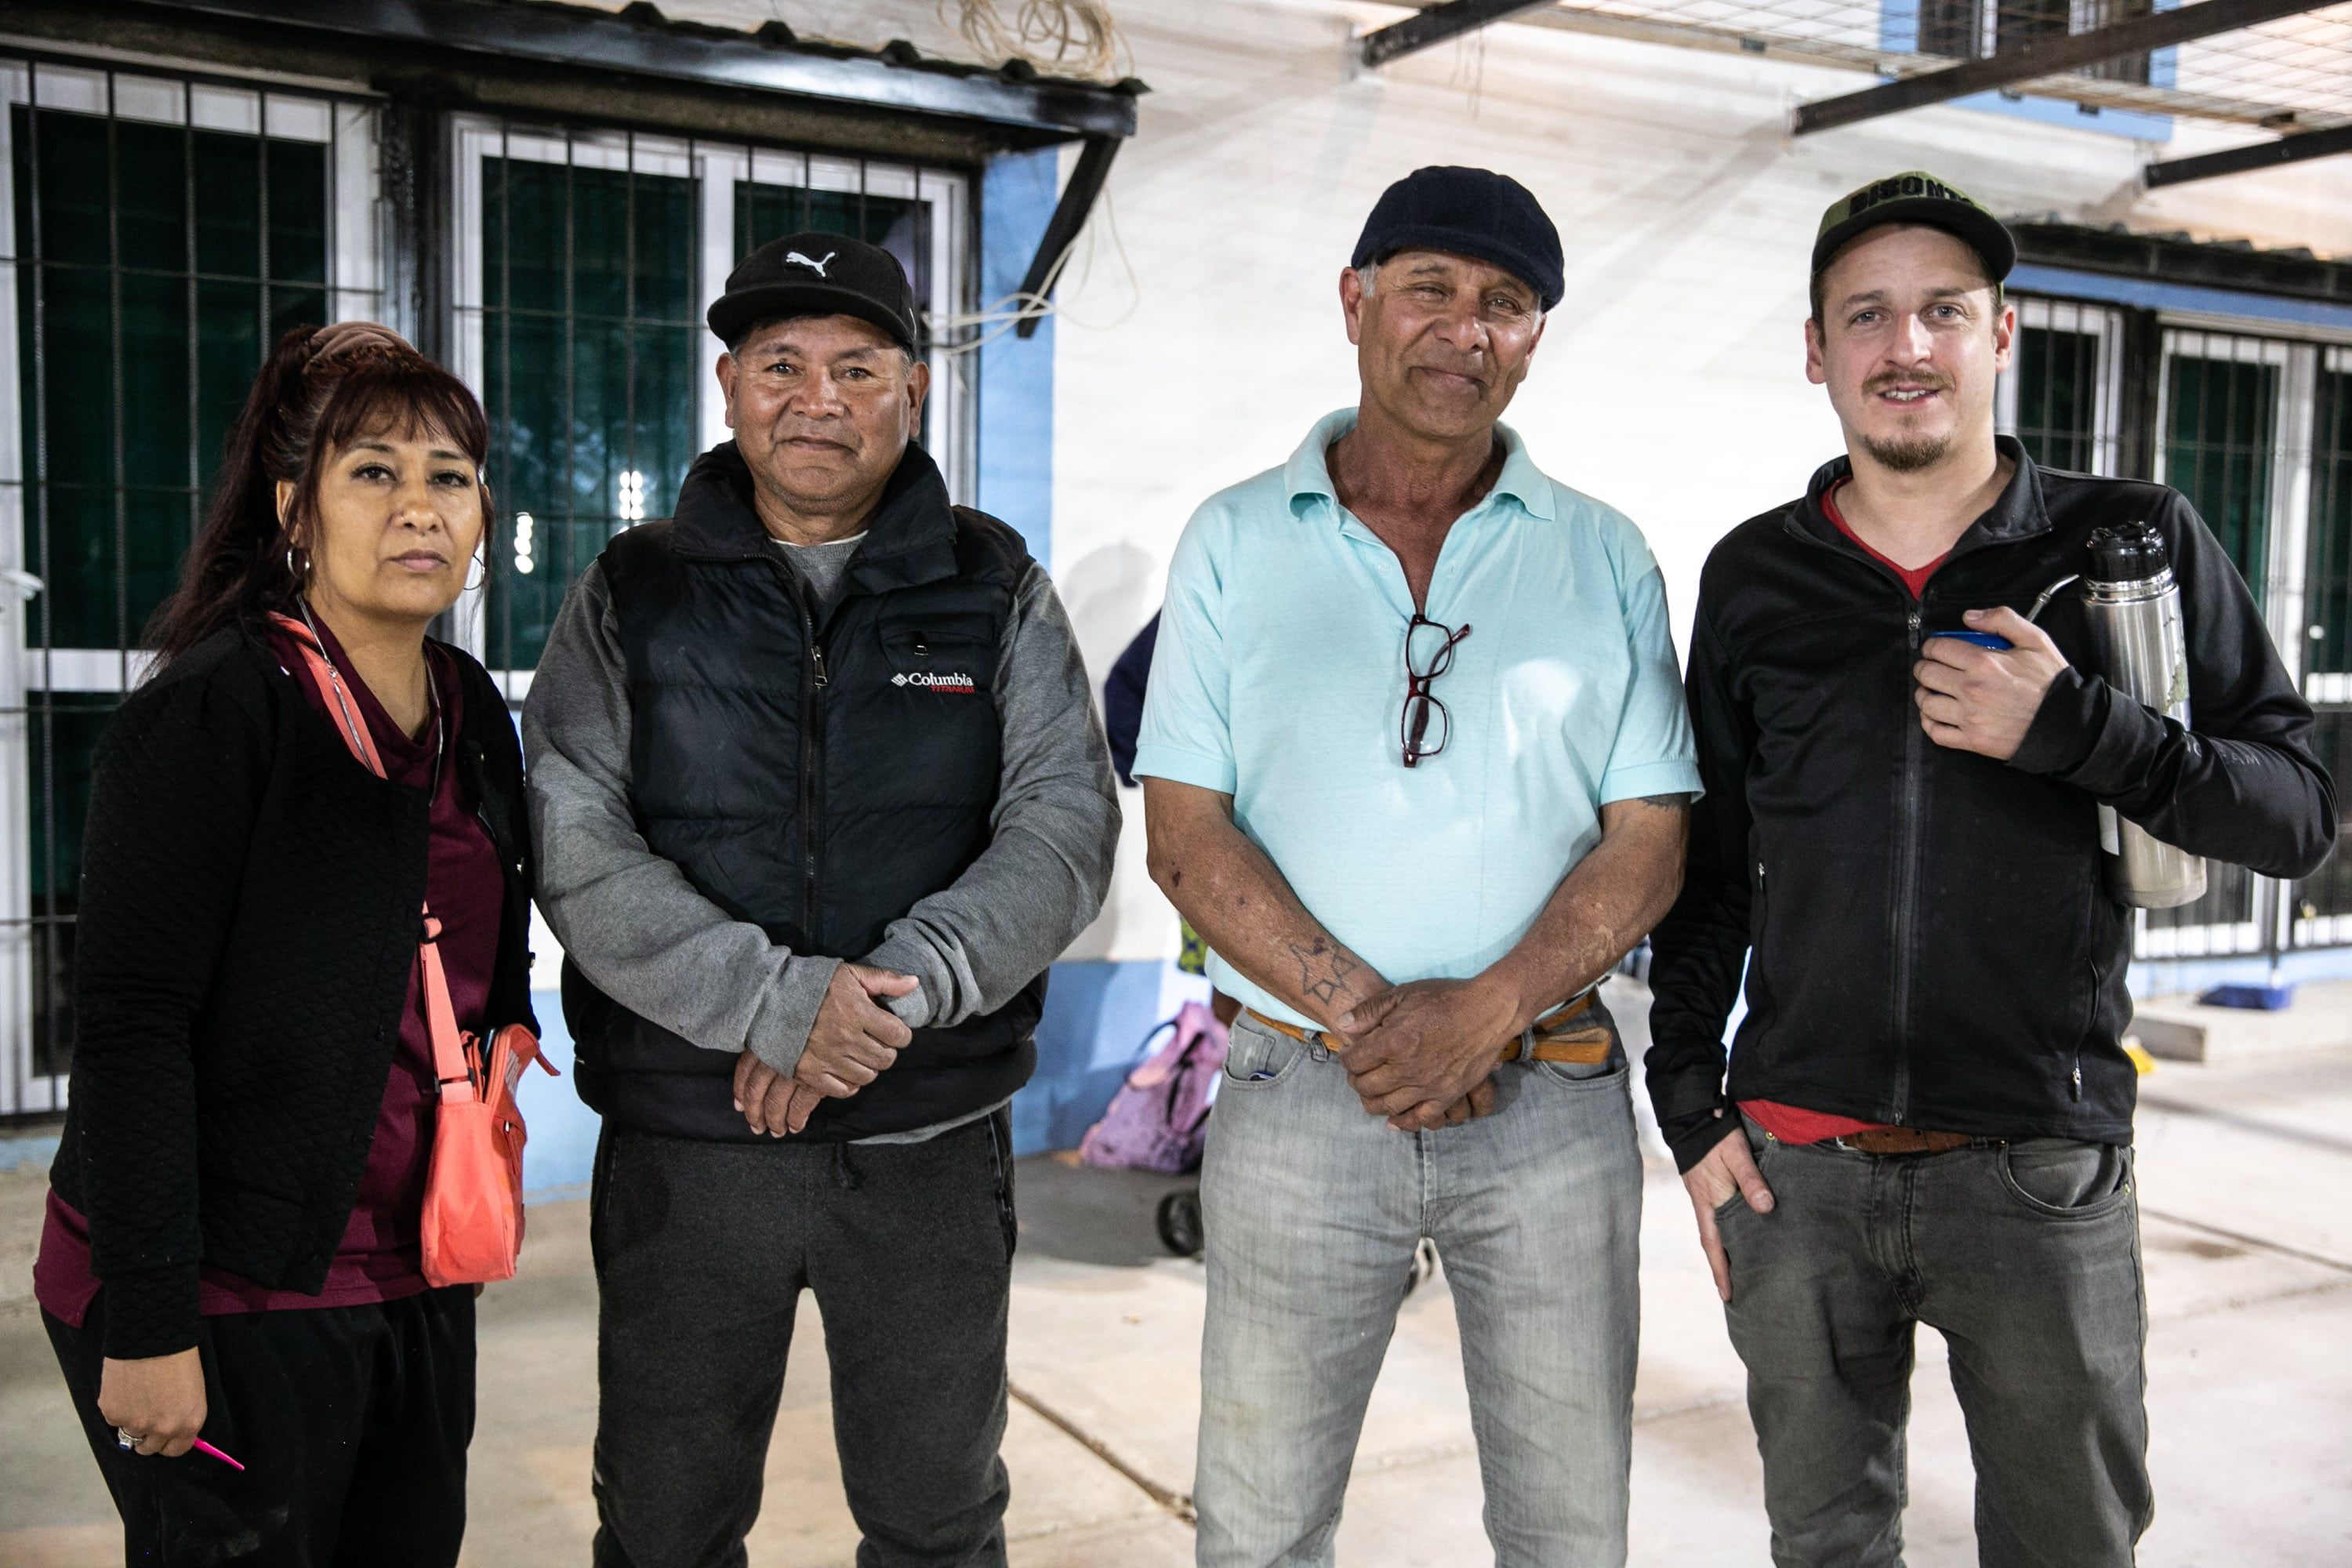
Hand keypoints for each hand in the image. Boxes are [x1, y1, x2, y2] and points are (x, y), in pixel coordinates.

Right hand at [99, 1348, 205, 1457]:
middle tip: (145, 1415)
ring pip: (128, 1435)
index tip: (163, 1436)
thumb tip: (172, 1432)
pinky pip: (113, 1419)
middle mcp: (164, 1429)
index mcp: (189, 1423)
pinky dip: (116, 1406)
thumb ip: (182, 1415)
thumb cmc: (177, 1356)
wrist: (152, 1336)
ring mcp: (136, 1424)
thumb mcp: (193, 1390)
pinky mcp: (113, 1414)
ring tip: (137, 1393)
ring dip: (130, 1420)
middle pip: (148, 1449)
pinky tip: (125, 1386)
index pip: (176, 1450)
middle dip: (146, 1436)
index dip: (168, 1442)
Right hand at [733, 963, 918, 1136]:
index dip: (901, 1035)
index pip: (897, 1035)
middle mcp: (845, 1037)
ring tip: (861, 1056)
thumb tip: (915, 983)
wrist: (769, 999)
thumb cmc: (813, 983)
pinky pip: (842, 1090)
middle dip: (887, 1052)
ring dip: (869, 1068)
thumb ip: (884, 979)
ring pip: (866, 1076)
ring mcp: (827, 1058)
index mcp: (857, 1011)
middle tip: (877, 1044)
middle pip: (885, 1059)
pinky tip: (846, 1070)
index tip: (894, 1032)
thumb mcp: (849, 973)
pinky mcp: (810, 1073)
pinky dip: (849, 1084)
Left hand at [1334, 976, 1518, 1131]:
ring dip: (1372, 1102)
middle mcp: (1407, 1069)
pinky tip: (1393, 1120)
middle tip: (1357, 1072)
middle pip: (1366, 1086)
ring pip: (1387, 1106)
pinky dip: (1403, 1122)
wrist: (1488, 1011)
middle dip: (1355, 1079)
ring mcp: (1428, 1086)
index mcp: (1394, 1042)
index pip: (1354, 1062)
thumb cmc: (1445, 998)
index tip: (1349, 1054)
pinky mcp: (1446, 1096)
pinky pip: (1419, 1118)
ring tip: (1370, 1093)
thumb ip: (1369, 1011)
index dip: (1346, 1058)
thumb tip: (1341, 1024)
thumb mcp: (1403, 994)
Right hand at [1682, 1123, 1774, 1303]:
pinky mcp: (1709, 1187)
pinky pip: (1719, 1218)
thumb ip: (1751, 1180)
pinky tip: (1739, 1234)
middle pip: (1714, 1244)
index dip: (1721, 1271)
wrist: (1692, 1116)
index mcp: (1709, 1203)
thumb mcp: (1736, 1155)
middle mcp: (1705, 1204)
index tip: (1728, 1296)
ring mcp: (1706, 1196)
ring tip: (1741, 1270)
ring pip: (1717, 1231)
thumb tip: (1766, 1208)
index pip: (1714, 1245)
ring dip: (1726, 1251)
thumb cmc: (1715, 1136)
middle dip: (1724, 1269)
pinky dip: (1727, 1233)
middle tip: (1737, 1293)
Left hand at [1913, 607, 2068, 760]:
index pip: (1937, 649)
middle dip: (1925, 667)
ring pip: (1926, 703)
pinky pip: (1936, 732)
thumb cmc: (2051, 682)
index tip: (1935, 649)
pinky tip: (1936, 714)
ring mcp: (1970, 716)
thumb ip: (2002, 620)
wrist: (2068, 722)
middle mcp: (1972, 689)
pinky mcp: (1972, 739)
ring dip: (1924, 694)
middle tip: (1932, 667)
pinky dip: (1929, 723)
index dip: (1932, 646)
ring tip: (1933, 690)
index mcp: (1984, 663)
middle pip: (1926, 674)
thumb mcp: (2035, 640)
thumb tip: (1970, 616)